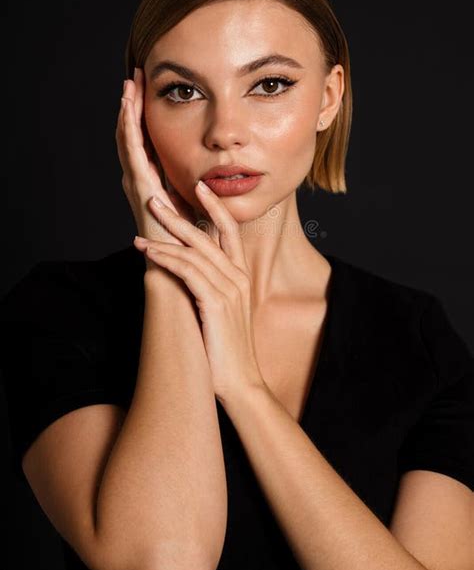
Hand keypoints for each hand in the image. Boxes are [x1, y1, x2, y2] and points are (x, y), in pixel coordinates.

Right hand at [115, 67, 197, 271]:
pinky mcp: (141, 190)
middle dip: (133, 105)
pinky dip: (129, 129)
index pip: (147, 142)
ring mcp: (138, 186)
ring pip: (128, 140)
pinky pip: (132, 154)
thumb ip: (204, 190)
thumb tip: (220, 173)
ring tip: (128, 84)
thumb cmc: (198, 249)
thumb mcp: (202, 209)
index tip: (149, 88)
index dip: (146, 116)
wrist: (183, 278)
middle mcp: (142, 183)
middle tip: (133, 76)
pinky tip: (129, 108)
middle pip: (133, 136)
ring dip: (128, 110)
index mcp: (155, 185)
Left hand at [133, 183, 264, 401]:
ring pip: (193, 252)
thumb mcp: (222, 311)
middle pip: (207, 234)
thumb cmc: (225, 349)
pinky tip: (149, 254)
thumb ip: (212, 286)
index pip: (230, 231)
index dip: (214, 206)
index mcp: (241, 276)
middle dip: (178, 215)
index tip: (197, 187)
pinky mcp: (216, 304)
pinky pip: (187, 272)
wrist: (240, 383)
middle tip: (155, 199)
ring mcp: (229, 290)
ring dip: (163, 239)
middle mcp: (238, 278)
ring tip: (139, 232)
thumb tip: (190, 270)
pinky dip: (166, 259)